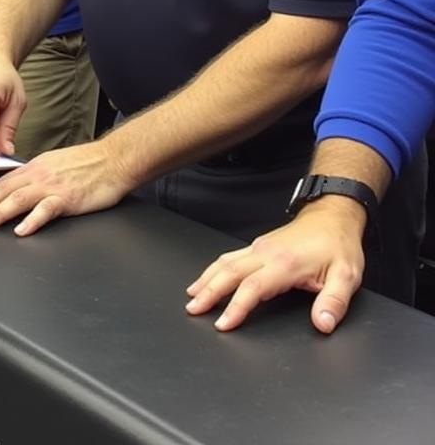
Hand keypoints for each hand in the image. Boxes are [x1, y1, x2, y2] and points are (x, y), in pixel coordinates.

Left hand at [0, 140, 131, 235]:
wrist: (113, 160)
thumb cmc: (86, 164)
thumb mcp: (53, 164)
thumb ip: (35, 176)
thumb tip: (17, 187)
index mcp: (34, 168)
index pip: (2, 182)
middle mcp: (39, 176)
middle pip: (4, 190)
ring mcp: (52, 187)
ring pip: (18, 200)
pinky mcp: (68, 198)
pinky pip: (46, 210)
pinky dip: (32, 221)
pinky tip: (21, 230)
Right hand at [185, 196, 366, 332]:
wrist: (331, 216)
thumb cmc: (338, 245)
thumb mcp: (347, 276)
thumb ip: (334, 302)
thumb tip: (322, 324)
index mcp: (285, 263)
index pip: (252, 288)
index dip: (236, 307)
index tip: (223, 324)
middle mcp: (266, 253)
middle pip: (229, 273)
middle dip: (208, 292)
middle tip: (193, 309)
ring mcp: (259, 247)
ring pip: (225, 262)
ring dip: (206, 279)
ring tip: (192, 295)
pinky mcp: (258, 245)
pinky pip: (230, 256)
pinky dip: (214, 268)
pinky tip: (208, 277)